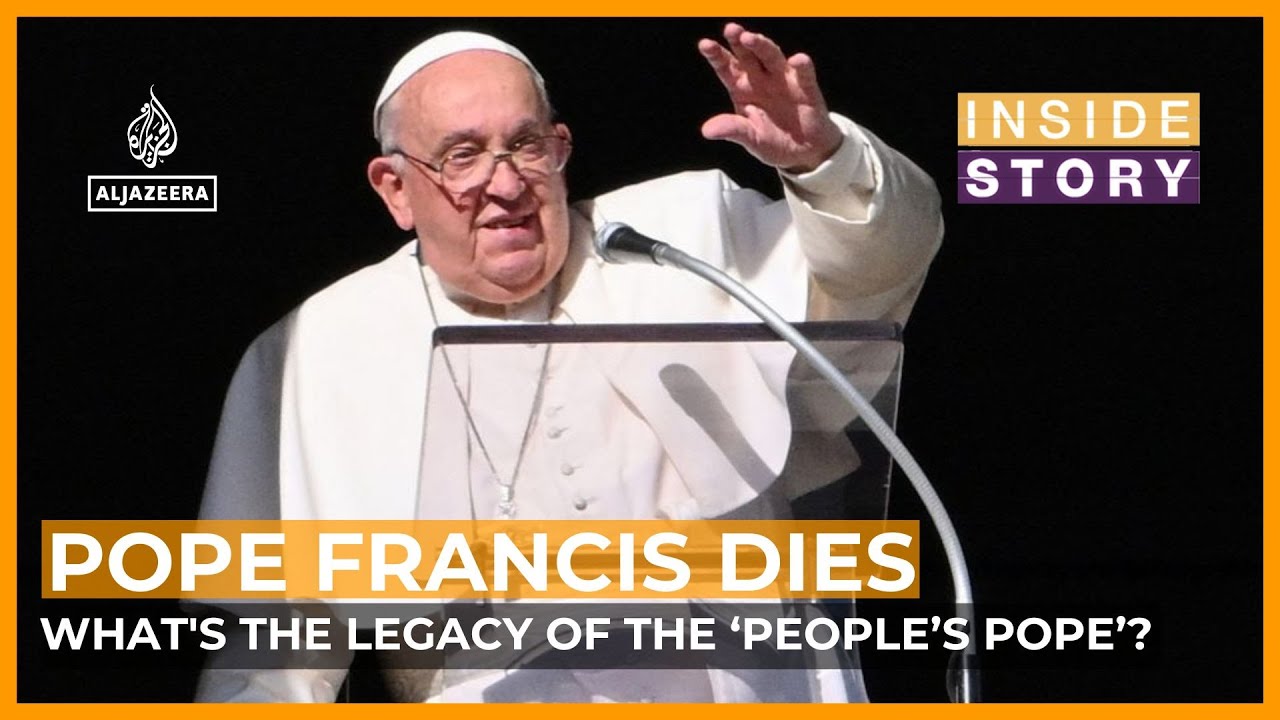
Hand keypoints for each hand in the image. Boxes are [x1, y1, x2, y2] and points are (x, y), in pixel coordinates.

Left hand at [698, 23, 843, 172]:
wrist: (805, 153)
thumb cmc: (773, 141)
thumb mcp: (751, 139)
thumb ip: (733, 130)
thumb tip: (707, 131)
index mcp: (743, 89)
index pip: (727, 68)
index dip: (716, 56)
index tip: (705, 44)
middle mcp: (762, 79)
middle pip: (748, 56)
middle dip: (739, 42)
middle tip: (731, 29)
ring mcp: (784, 81)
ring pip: (772, 57)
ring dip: (762, 46)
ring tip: (750, 38)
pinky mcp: (806, 89)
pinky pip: (804, 74)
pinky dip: (802, 66)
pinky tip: (797, 60)